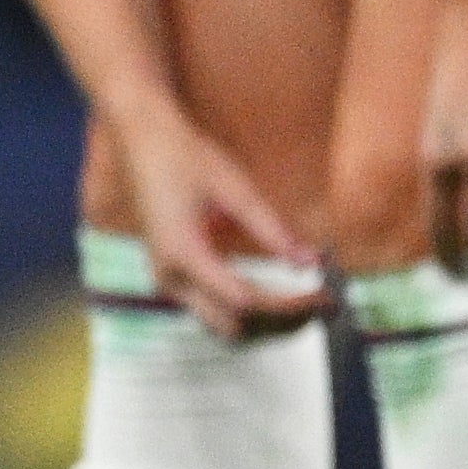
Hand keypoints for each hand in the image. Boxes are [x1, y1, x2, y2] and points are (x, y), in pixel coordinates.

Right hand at [101, 107, 328, 335]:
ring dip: (261, 320)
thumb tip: (312, 262)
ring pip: (221, 324)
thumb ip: (273, 230)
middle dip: (277, 320)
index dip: (289, 303)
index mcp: (183, 255)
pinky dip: (245, 309)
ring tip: (300, 302)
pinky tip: (271, 291)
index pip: (246, 300)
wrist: (143, 143)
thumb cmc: (186, 158)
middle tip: (318, 302)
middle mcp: (170, 277)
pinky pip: (211, 310)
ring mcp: (167, 280)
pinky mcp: (171, 276)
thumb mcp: (235, 190)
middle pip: (233, 325)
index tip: (324, 293)